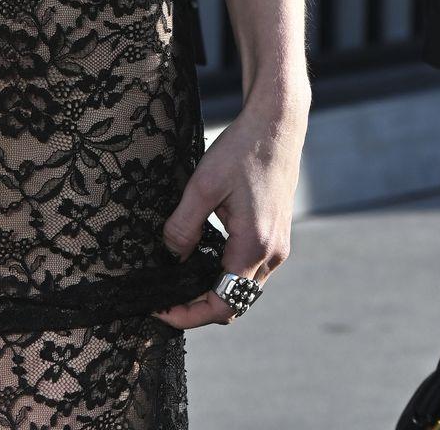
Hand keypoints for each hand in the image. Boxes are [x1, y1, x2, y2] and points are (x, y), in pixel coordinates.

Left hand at [150, 88, 308, 329]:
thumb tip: (170, 256)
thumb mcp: (203, 185)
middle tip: (165, 299)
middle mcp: (272, 254)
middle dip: (199, 307)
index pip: (223, 303)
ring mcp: (279, 246)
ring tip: (179, 281)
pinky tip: (203, 259)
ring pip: (244, 287)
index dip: (190, 314)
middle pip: (235, 301)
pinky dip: (226, 273)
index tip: (161, 310)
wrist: (276, 126)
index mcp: (254, 245)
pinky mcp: (277, 235)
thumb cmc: (241, 150)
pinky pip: (251, 268)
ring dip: (214, 290)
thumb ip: (184, 225)